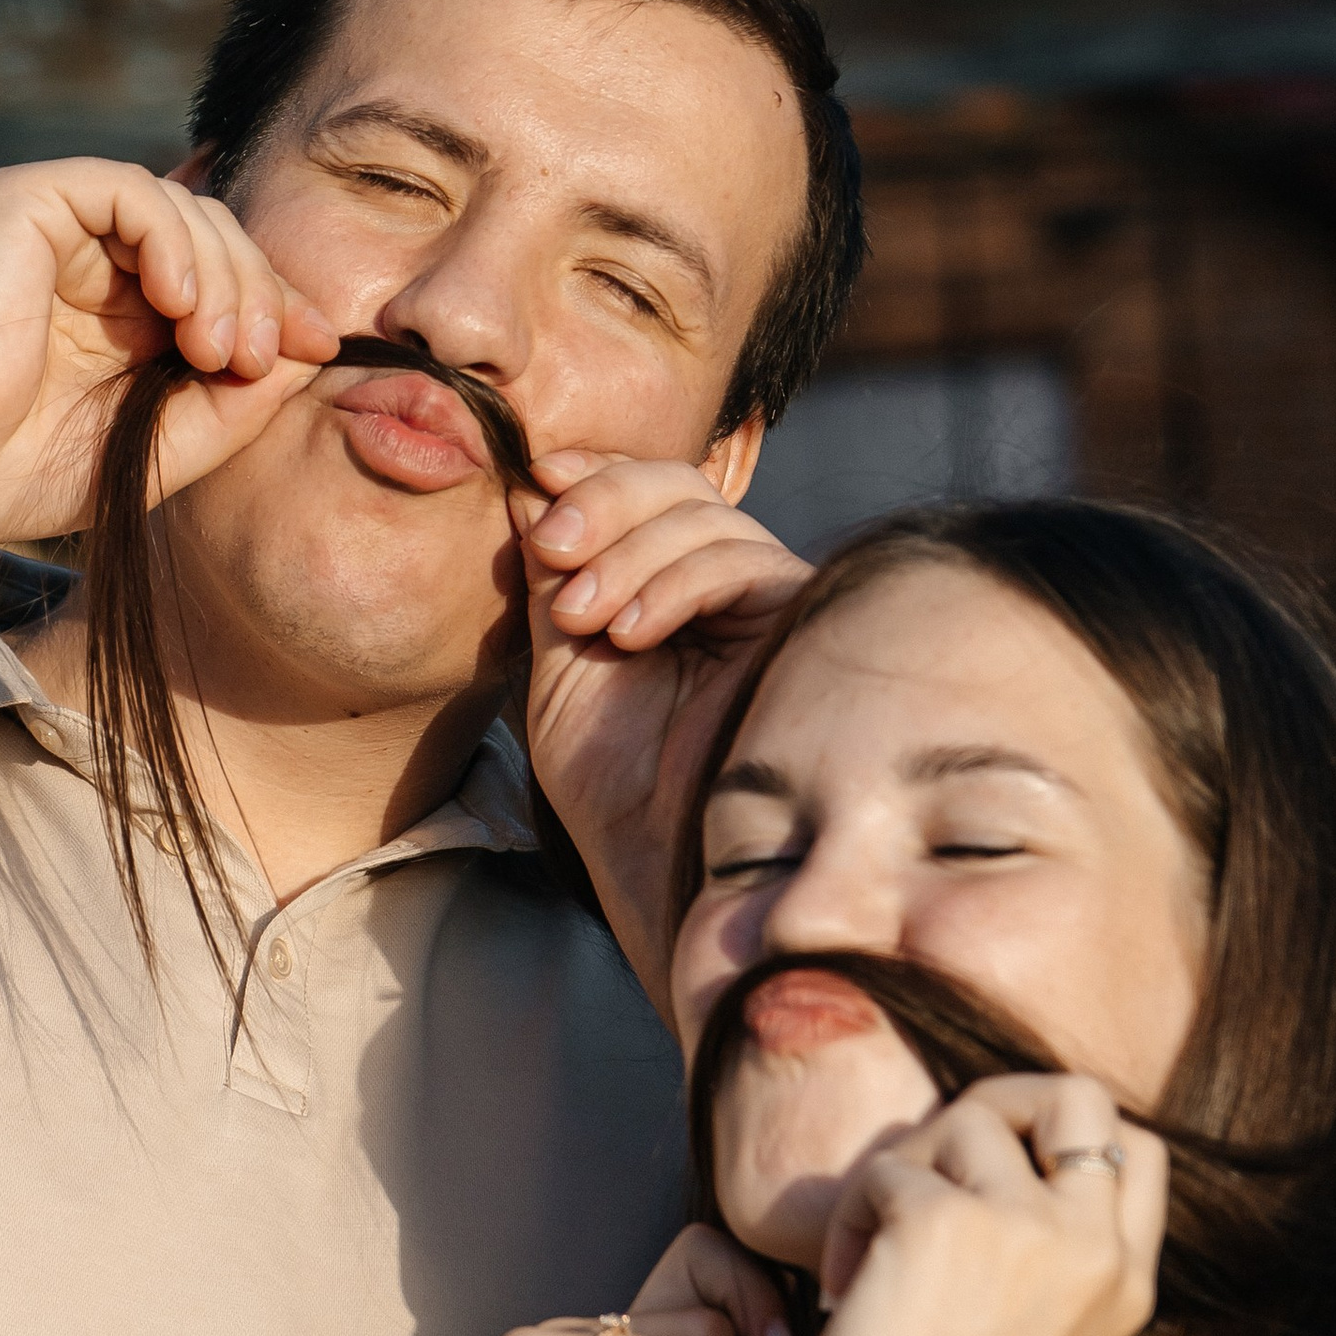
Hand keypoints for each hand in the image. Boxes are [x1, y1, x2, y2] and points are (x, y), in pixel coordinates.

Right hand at [0, 158, 341, 552]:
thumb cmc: (14, 470)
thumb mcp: (159, 445)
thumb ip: (234, 401)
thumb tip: (305, 349)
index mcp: (114, 317)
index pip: (220, 279)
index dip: (276, 304)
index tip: (319, 347)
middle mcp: (88, 262)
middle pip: (214, 237)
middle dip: (258, 292)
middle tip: (257, 358)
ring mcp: (57, 225)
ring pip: (183, 210)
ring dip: (223, 276)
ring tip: (217, 348)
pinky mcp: (28, 197)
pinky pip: (130, 189)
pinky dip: (172, 238)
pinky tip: (177, 302)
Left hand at [518, 454, 809, 1008]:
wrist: (659, 863)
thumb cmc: (613, 784)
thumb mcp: (562, 664)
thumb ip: (554, 579)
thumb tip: (532, 487)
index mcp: (669, 588)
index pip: (645, 493)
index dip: (594, 472)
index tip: (535, 475)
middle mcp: (727, 588)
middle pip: (679, 487)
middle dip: (605, 502)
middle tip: (551, 547)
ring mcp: (768, 606)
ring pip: (706, 518)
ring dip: (628, 553)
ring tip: (583, 619)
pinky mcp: (802, 629)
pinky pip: (744, 563)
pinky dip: (677, 583)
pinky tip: (633, 634)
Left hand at [790, 1072, 1166, 1335]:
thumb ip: (1053, 1257)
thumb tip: (998, 1151)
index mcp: (1128, 1283)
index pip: (1140, 1149)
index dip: (1067, 1135)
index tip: (999, 1179)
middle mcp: (1093, 1248)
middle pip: (1078, 1093)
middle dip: (1004, 1104)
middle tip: (941, 1164)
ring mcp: (1026, 1228)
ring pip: (965, 1119)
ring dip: (904, 1173)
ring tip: (872, 1254)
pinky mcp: (944, 1222)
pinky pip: (890, 1168)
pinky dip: (852, 1217)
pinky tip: (841, 1290)